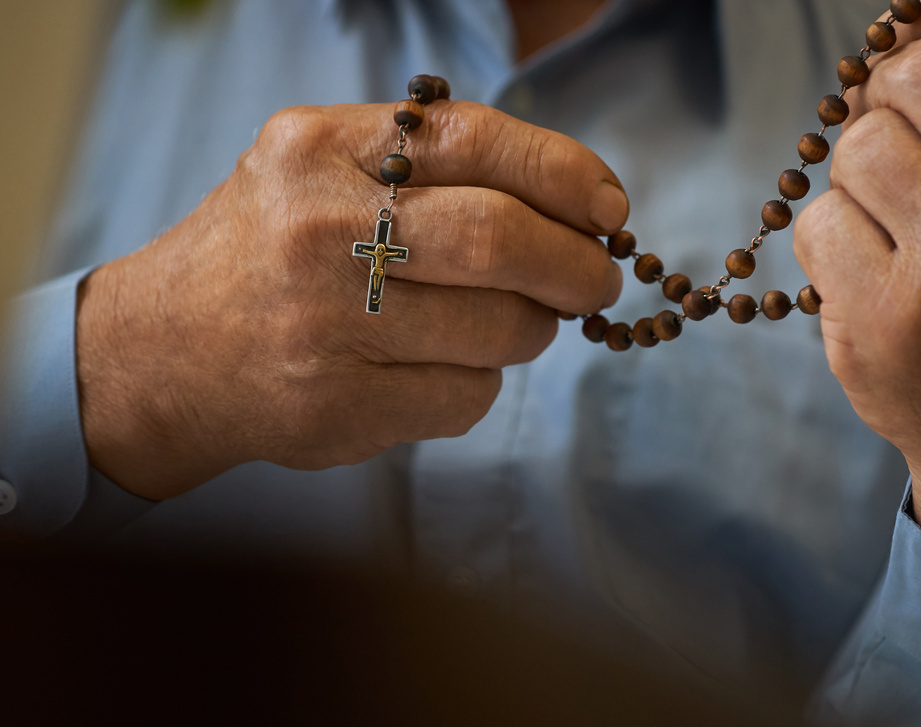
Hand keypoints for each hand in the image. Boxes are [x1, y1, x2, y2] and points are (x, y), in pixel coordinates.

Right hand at [76, 101, 627, 499]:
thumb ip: (430, 168)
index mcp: (320, 150)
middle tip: (596, 282)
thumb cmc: (271, 251)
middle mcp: (318, 230)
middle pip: (500, 242)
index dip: (565, 174)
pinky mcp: (336, 406)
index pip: (477, 139)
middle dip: (576, 267)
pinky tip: (441, 368)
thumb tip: (580, 206)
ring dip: (530, 331)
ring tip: (510, 324)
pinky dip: (480, 384)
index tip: (609, 209)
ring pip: (499, 331)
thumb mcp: (322, 171)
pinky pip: (466, 397)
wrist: (160, 353)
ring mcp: (324, 325)